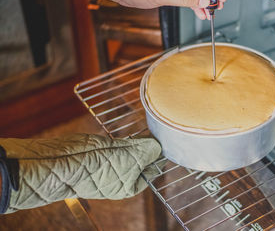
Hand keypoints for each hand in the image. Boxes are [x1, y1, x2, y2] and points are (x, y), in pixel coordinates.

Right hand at [0, 134, 160, 212]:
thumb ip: (149, 151)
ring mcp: (110, 165)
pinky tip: (131, 132)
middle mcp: (121, 178)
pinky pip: (119, 145)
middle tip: (158, 134)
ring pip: (131, 151)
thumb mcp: (132, 157)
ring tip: (147, 132)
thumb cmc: (100, 164)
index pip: (152, 171)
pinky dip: (126, 139)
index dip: (160, 157)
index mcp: (130, 187)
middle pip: (142, 160)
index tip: (166, 144)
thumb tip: (158, 146)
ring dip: (138, 142)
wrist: (65, 160)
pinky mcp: (101, 153)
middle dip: (149, 148)